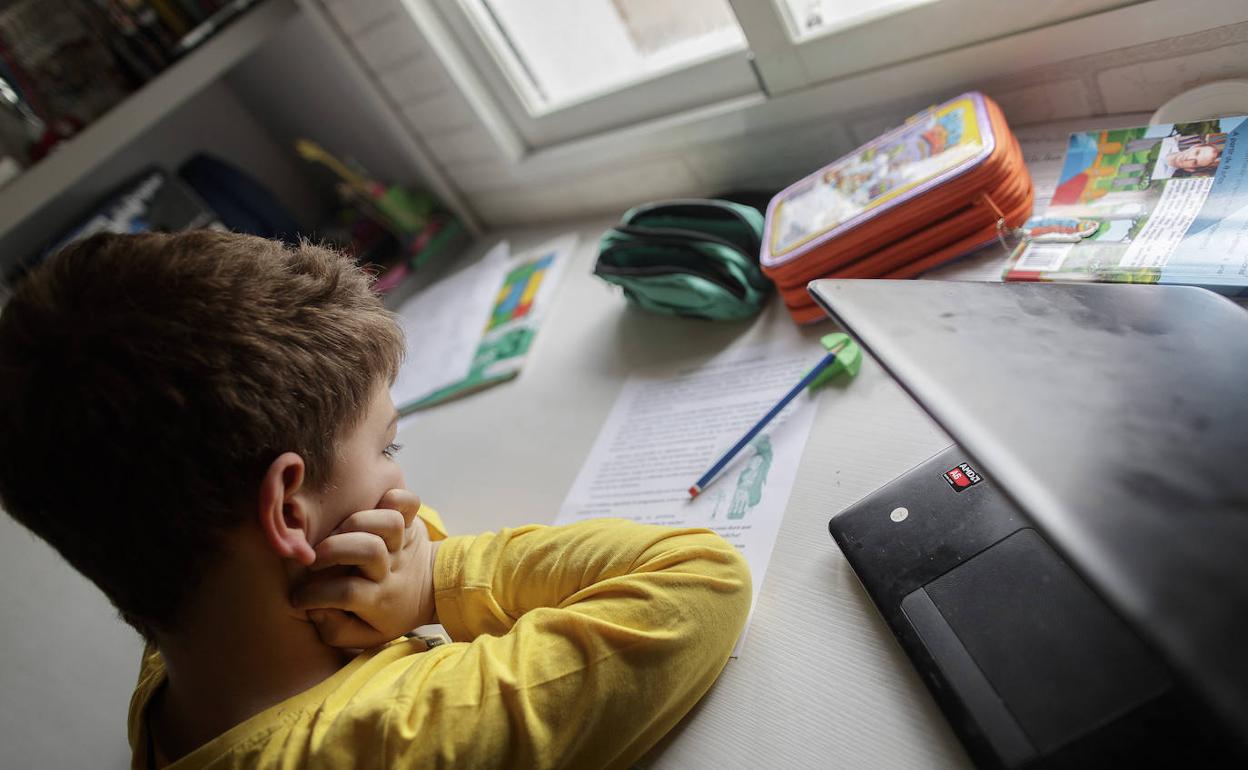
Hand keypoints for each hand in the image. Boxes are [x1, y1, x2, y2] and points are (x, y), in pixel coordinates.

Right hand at [293, 489, 439, 647]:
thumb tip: (313, 609)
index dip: (315, 595)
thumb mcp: (364, 635)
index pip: (347, 594)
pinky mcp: (411, 523)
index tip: (297, 598)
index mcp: (380, 600)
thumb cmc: (387, 613)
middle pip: (370, 550)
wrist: (431, 591)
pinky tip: (375, 505)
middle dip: (334, 549)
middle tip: (314, 559)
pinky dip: (394, 498)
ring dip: (359, 522)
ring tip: (340, 532)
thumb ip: (336, 629)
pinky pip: (409, 503)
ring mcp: (403, 543)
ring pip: (389, 523)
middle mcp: (393, 569)